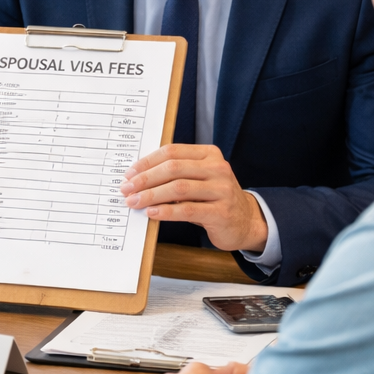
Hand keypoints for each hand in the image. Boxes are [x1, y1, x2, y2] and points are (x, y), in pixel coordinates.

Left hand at [121, 144, 267, 252]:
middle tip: (127, 189)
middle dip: (145, 179)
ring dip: (151, 196)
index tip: (129, 174)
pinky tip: (152, 213)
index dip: (147, 162)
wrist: (245, 221)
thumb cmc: (213, 199)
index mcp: (209, 154)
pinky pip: (188, 210)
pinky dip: (166, 211)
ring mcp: (222, 190)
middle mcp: (218, 168)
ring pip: (179, 188)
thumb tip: (137, 178)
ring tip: (135, 202)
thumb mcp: (198, 179)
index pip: (172, 152)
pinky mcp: (222, 212)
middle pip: (173, 168)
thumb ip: (175, 174)